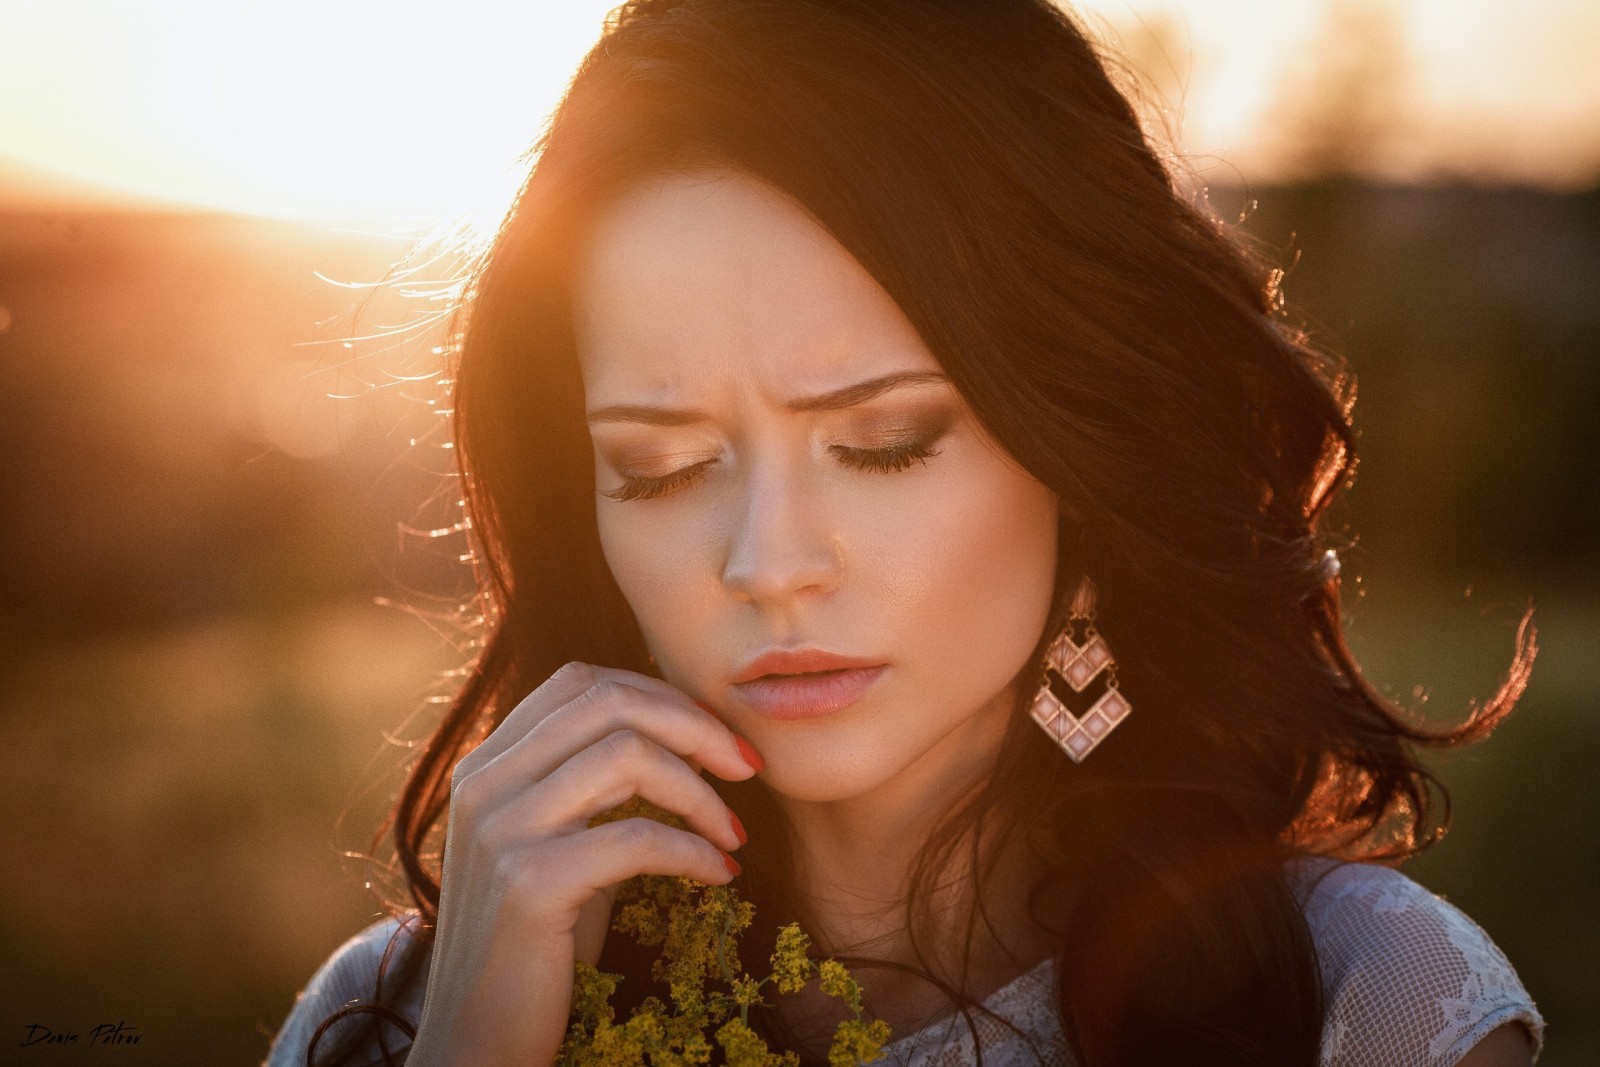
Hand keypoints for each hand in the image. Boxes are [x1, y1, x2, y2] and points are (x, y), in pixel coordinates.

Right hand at [405, 662, 760, 1066]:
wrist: (479, 1040)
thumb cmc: (539, 943)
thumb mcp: (563, 844)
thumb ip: (596, 786)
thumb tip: (685, 733)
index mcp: (488, 763)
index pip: (582, 683)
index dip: (662, 696)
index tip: (718, 737)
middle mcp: (484, 782)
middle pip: (609, 702)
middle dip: (696, 725)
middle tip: (748, 767)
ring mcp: (501, 829)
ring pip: (628, 756)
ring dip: (702, 792)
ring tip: (734, 832)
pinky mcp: (528, 884)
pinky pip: (637, 838)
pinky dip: (693, 850)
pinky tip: (719, 874)